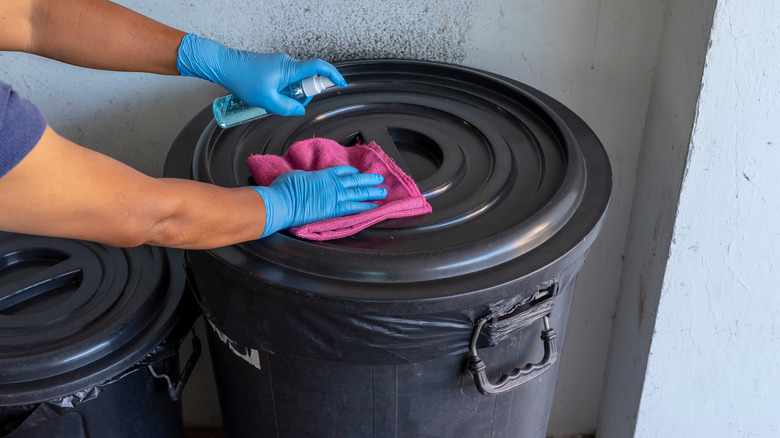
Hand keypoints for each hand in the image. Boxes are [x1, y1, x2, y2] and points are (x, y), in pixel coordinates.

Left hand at [176, 33, 345, 115]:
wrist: (224, 65)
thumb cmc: (243, 79)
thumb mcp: (266, 100)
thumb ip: (287, 107)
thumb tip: (300, 110)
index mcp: (290, 69)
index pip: (319, 68)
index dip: (333, 75)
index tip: (341, 83)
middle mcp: (287, 63)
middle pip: (307, 79)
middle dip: (302, 95)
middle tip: (288, 105)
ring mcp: (280, 64)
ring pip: (295, 82)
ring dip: (289, 94)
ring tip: (271, 101)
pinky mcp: (273, 66)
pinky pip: (286, 80)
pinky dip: (283, 90)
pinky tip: (267, 96)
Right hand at [250, 166, 386, 237]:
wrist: (282, 203)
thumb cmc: (285, 189)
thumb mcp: (298, 176)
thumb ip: (309, 177)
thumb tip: (311, 179)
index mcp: (323, 175)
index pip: (342, 171)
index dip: (351, 172)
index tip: (357, 172)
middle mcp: (332, 185)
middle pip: (355, 181)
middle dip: (369, 179)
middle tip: (379, 179)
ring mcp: (335, 198)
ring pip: (359, 193)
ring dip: (372, 192)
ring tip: (382, 192)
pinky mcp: (334, 211)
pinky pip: (354, 208)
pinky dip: (365, 207)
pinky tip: (374, 207)